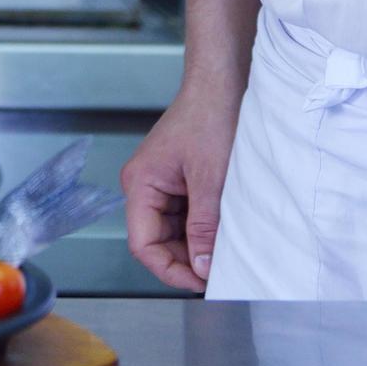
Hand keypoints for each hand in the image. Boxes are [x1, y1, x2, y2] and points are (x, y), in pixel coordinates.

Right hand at [121, 83, 240, 292]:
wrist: (223, 82)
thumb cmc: (211, 117)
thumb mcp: (211, 180)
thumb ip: (204, 227)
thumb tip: (203, 268)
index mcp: (139, 184)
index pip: (142, 244)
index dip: (169, 269)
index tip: (201, 282)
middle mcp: (144, 186)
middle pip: (156, 241)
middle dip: (186, 259)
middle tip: (220, 272)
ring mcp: (161, 183)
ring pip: (174, 231)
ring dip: (198, 243)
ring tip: (226, 250)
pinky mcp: (179, 180)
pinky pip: (187, 215)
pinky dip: (204, 227)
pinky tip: (225, 230)